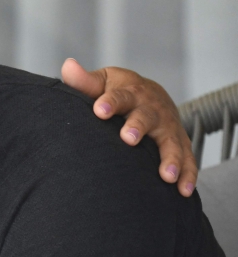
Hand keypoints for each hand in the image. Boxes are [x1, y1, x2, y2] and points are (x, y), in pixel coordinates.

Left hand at [61, 59, 196, 196]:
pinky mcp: (178, 142)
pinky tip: (183, 190)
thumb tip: (67, 65)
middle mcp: (151, 109)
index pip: (118, 96)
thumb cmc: (117, 91)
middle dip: (138, 127)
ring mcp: (167, 127)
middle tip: (128, 139)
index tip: (98, 110)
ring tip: (166, 176)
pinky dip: (188, 174)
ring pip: (170, 142)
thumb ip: (84, 80)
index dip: (109, 102)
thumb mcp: (102, 83)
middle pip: (145, 117)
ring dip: (170, 158)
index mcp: (130, 92)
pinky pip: (187, 158)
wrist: (150, 95)